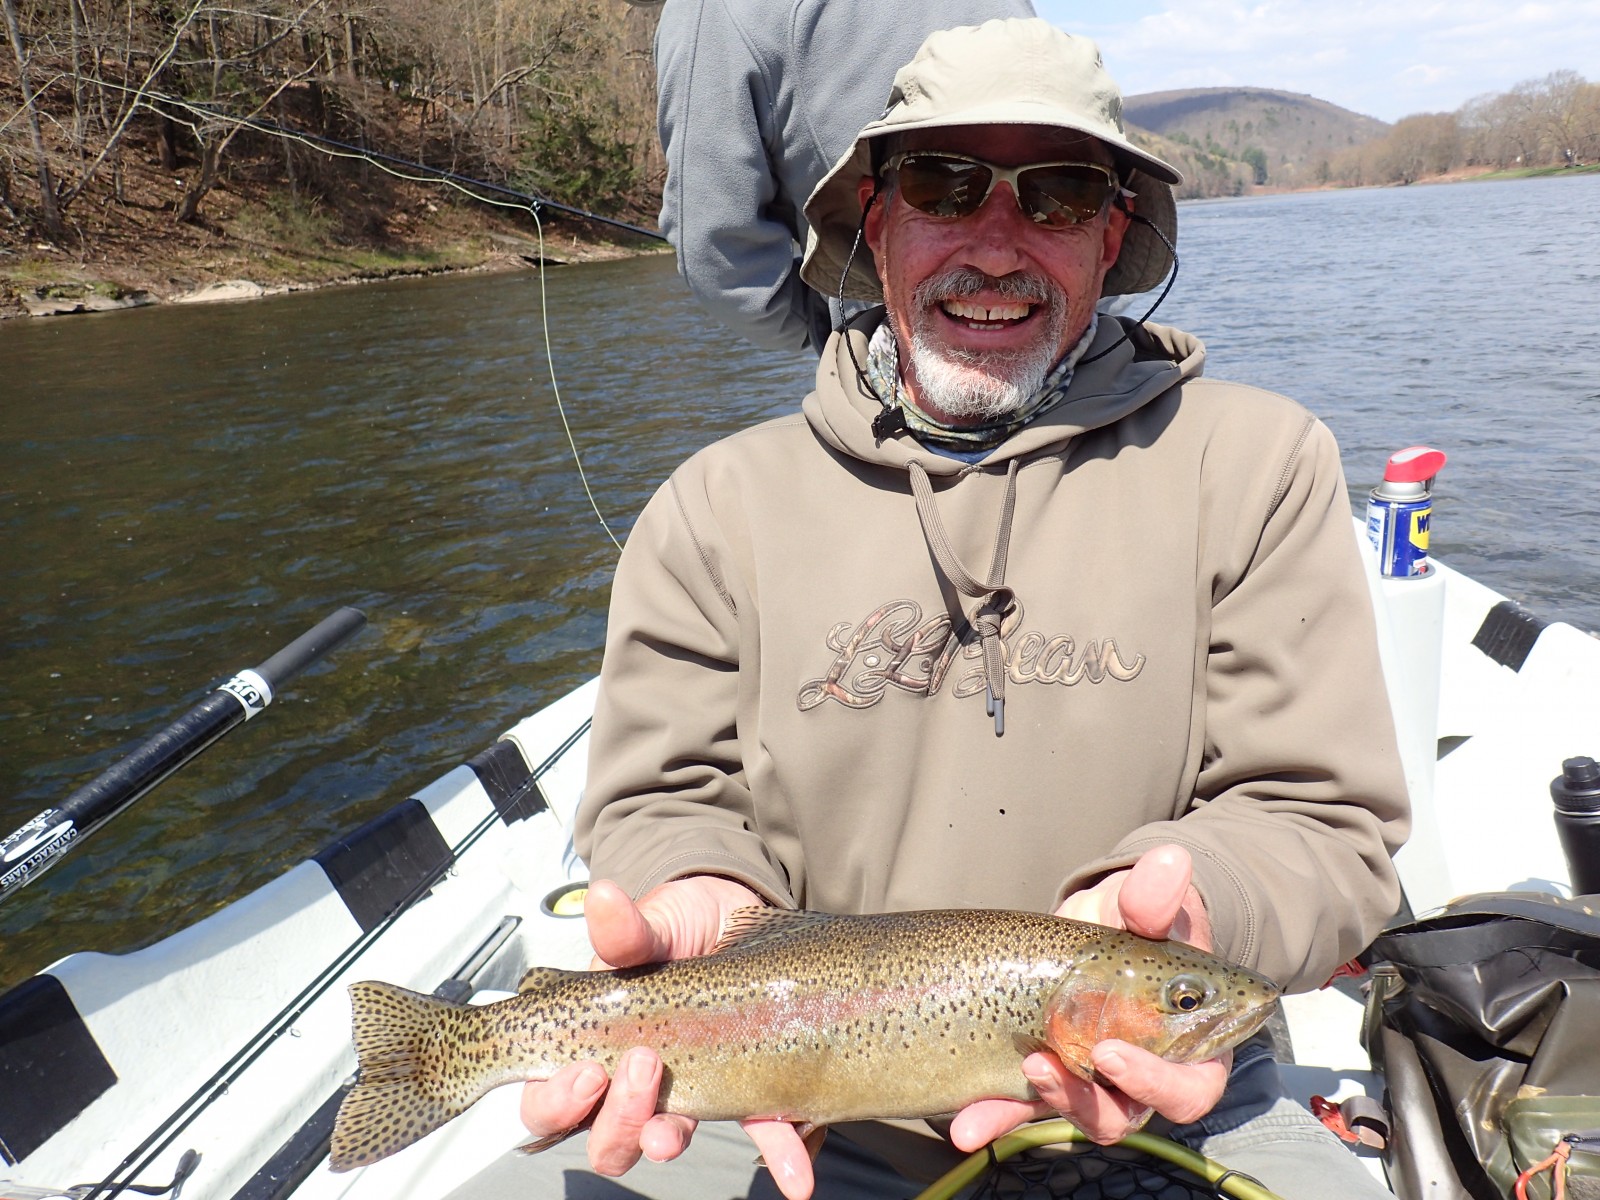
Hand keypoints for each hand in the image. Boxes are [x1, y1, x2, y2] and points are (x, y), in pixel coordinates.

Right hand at [518, 878, 820, 1198]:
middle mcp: (636, 1077)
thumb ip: (626, 928)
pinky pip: (761, 1131)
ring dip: (669, 1141)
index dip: (557, 1100)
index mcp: (596, 1042)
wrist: (742, 917)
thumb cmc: (678, 927)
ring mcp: (692, 1087)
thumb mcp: (651, 922)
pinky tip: (796, 1175)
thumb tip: (604, 898)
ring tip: (674, 1135)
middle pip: (605, 1135)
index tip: (586, 1070)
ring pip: (666, 1139)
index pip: (550, 1097)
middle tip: (644, 1070)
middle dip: (617, 1120)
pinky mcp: (748, 1086)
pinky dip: (779, 1152)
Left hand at [948, 845, 1229, 1148]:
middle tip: (1052, 1065)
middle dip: (1090, 1101)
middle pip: (1128, 1113)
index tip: (1113, 1052)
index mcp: (1192, 1046)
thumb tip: (1170, 861)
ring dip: (1050, 1103)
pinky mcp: (1049, 1075)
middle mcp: (1145, 1075)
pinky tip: (965, 1125)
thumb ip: (1154, 896)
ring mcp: (1094, 1080)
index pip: (1189, 1087)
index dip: (1156, 1082)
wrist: (1098, 922)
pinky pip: (1024, 1107)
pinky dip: (996, 1117)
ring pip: (1080, 1115)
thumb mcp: (1145, 906)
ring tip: (1024, 1070)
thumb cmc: (1140, 920)